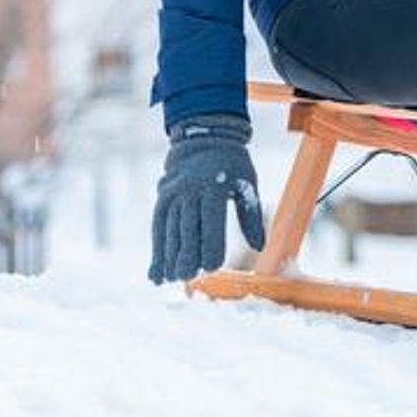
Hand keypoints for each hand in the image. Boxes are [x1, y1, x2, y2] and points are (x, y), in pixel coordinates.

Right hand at [148, 113, 267, 283]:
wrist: (203, 137)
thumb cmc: (232, 165)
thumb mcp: (247, 183)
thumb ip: (251, 216)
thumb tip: (259, 247)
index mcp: (214, 185)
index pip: (211, 219)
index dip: (211, 244)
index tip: (212, 267)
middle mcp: (190, 189)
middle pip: (188, 227)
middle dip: (187, 254)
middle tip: (188, 277)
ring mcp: (173, 193)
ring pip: (170, 229)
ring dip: (169, 256)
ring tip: (170, 279)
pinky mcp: (162, 198)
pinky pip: (158, 227)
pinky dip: (157, 251)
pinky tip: (156, 273)